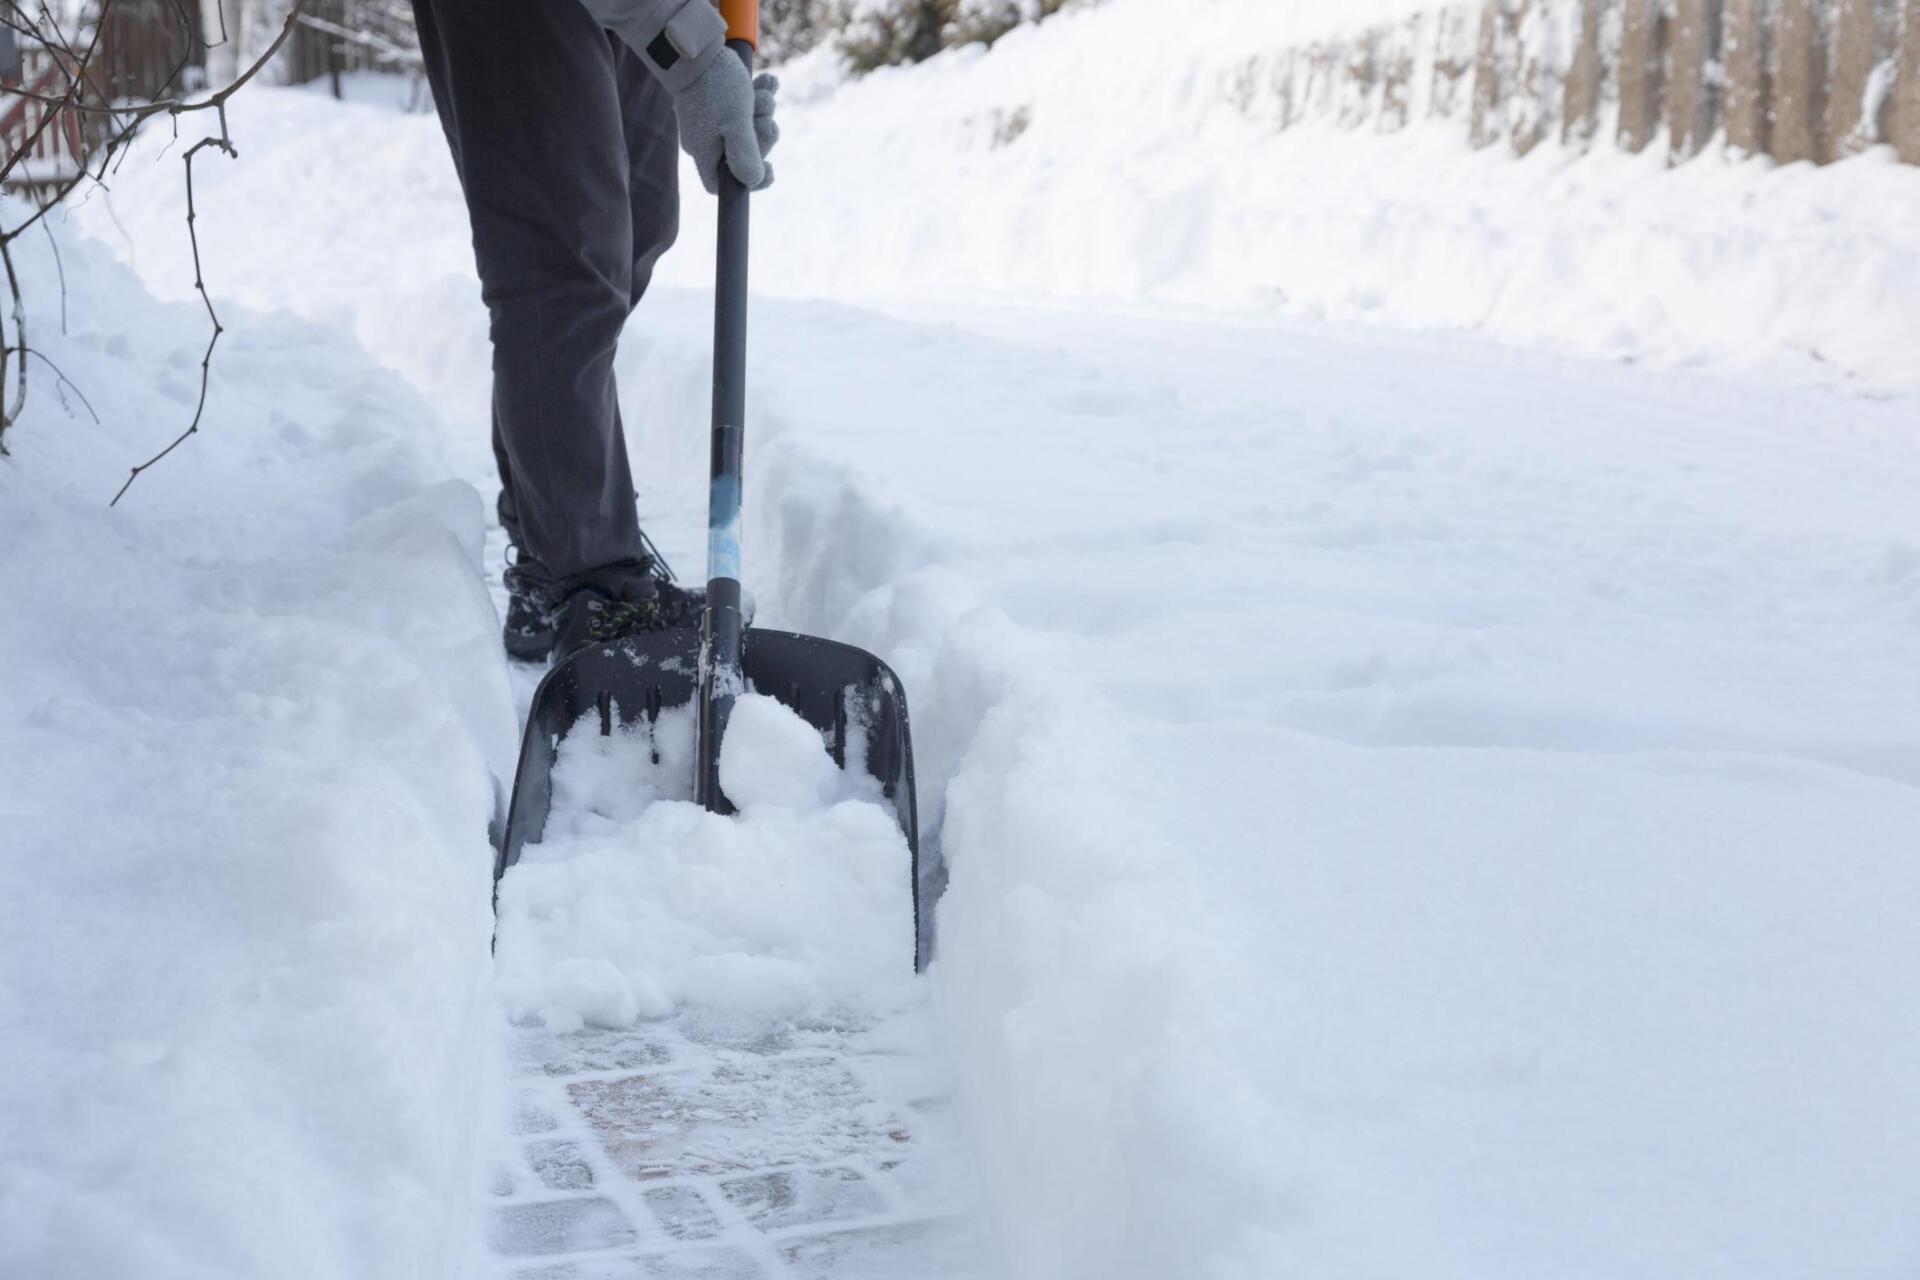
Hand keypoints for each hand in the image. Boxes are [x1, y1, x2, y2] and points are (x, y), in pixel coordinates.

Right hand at [672, 56, 778, 193]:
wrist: (697, 46)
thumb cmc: (716, 87)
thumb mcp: (736, 124)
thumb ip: (745, 155)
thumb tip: (753, 181)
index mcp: (705, 152)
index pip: (721, 186)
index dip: (749, 183)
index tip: (771, 169)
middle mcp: (707, 139)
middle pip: (744, 152)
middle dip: (762, 132)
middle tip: (763, 114)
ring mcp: (714, 118)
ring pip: (750, 124)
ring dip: (764, 107)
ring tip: (762, 91)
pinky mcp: (721, 98)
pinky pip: (747, 103)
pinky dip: (760, 93)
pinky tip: (768, 82)